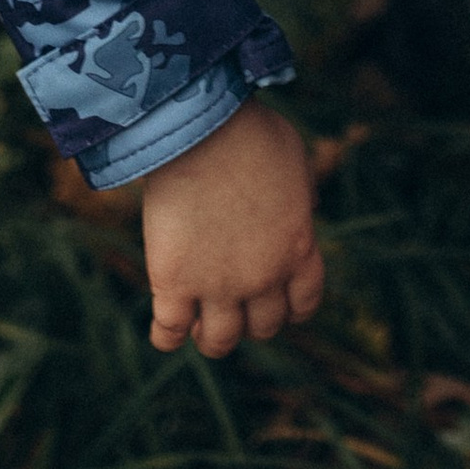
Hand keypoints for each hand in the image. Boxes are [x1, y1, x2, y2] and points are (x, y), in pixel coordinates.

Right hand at [139, 93, 325, 354]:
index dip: (289, 307)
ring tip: (200, 321)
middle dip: (251, 319)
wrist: (202, 128)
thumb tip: (304, 209)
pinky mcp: (174, 283)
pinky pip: (169, 332)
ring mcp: (218, 285)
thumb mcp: (295, 163)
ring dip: (212, 336)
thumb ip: (301, 196)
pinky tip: (165, 329)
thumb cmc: (249, 132)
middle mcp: (263, 277)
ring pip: (219, 341)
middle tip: (234, 302)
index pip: (304, 304)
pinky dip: (167, 337)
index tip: (276, 299)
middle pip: (263, 326)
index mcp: (298, 249)